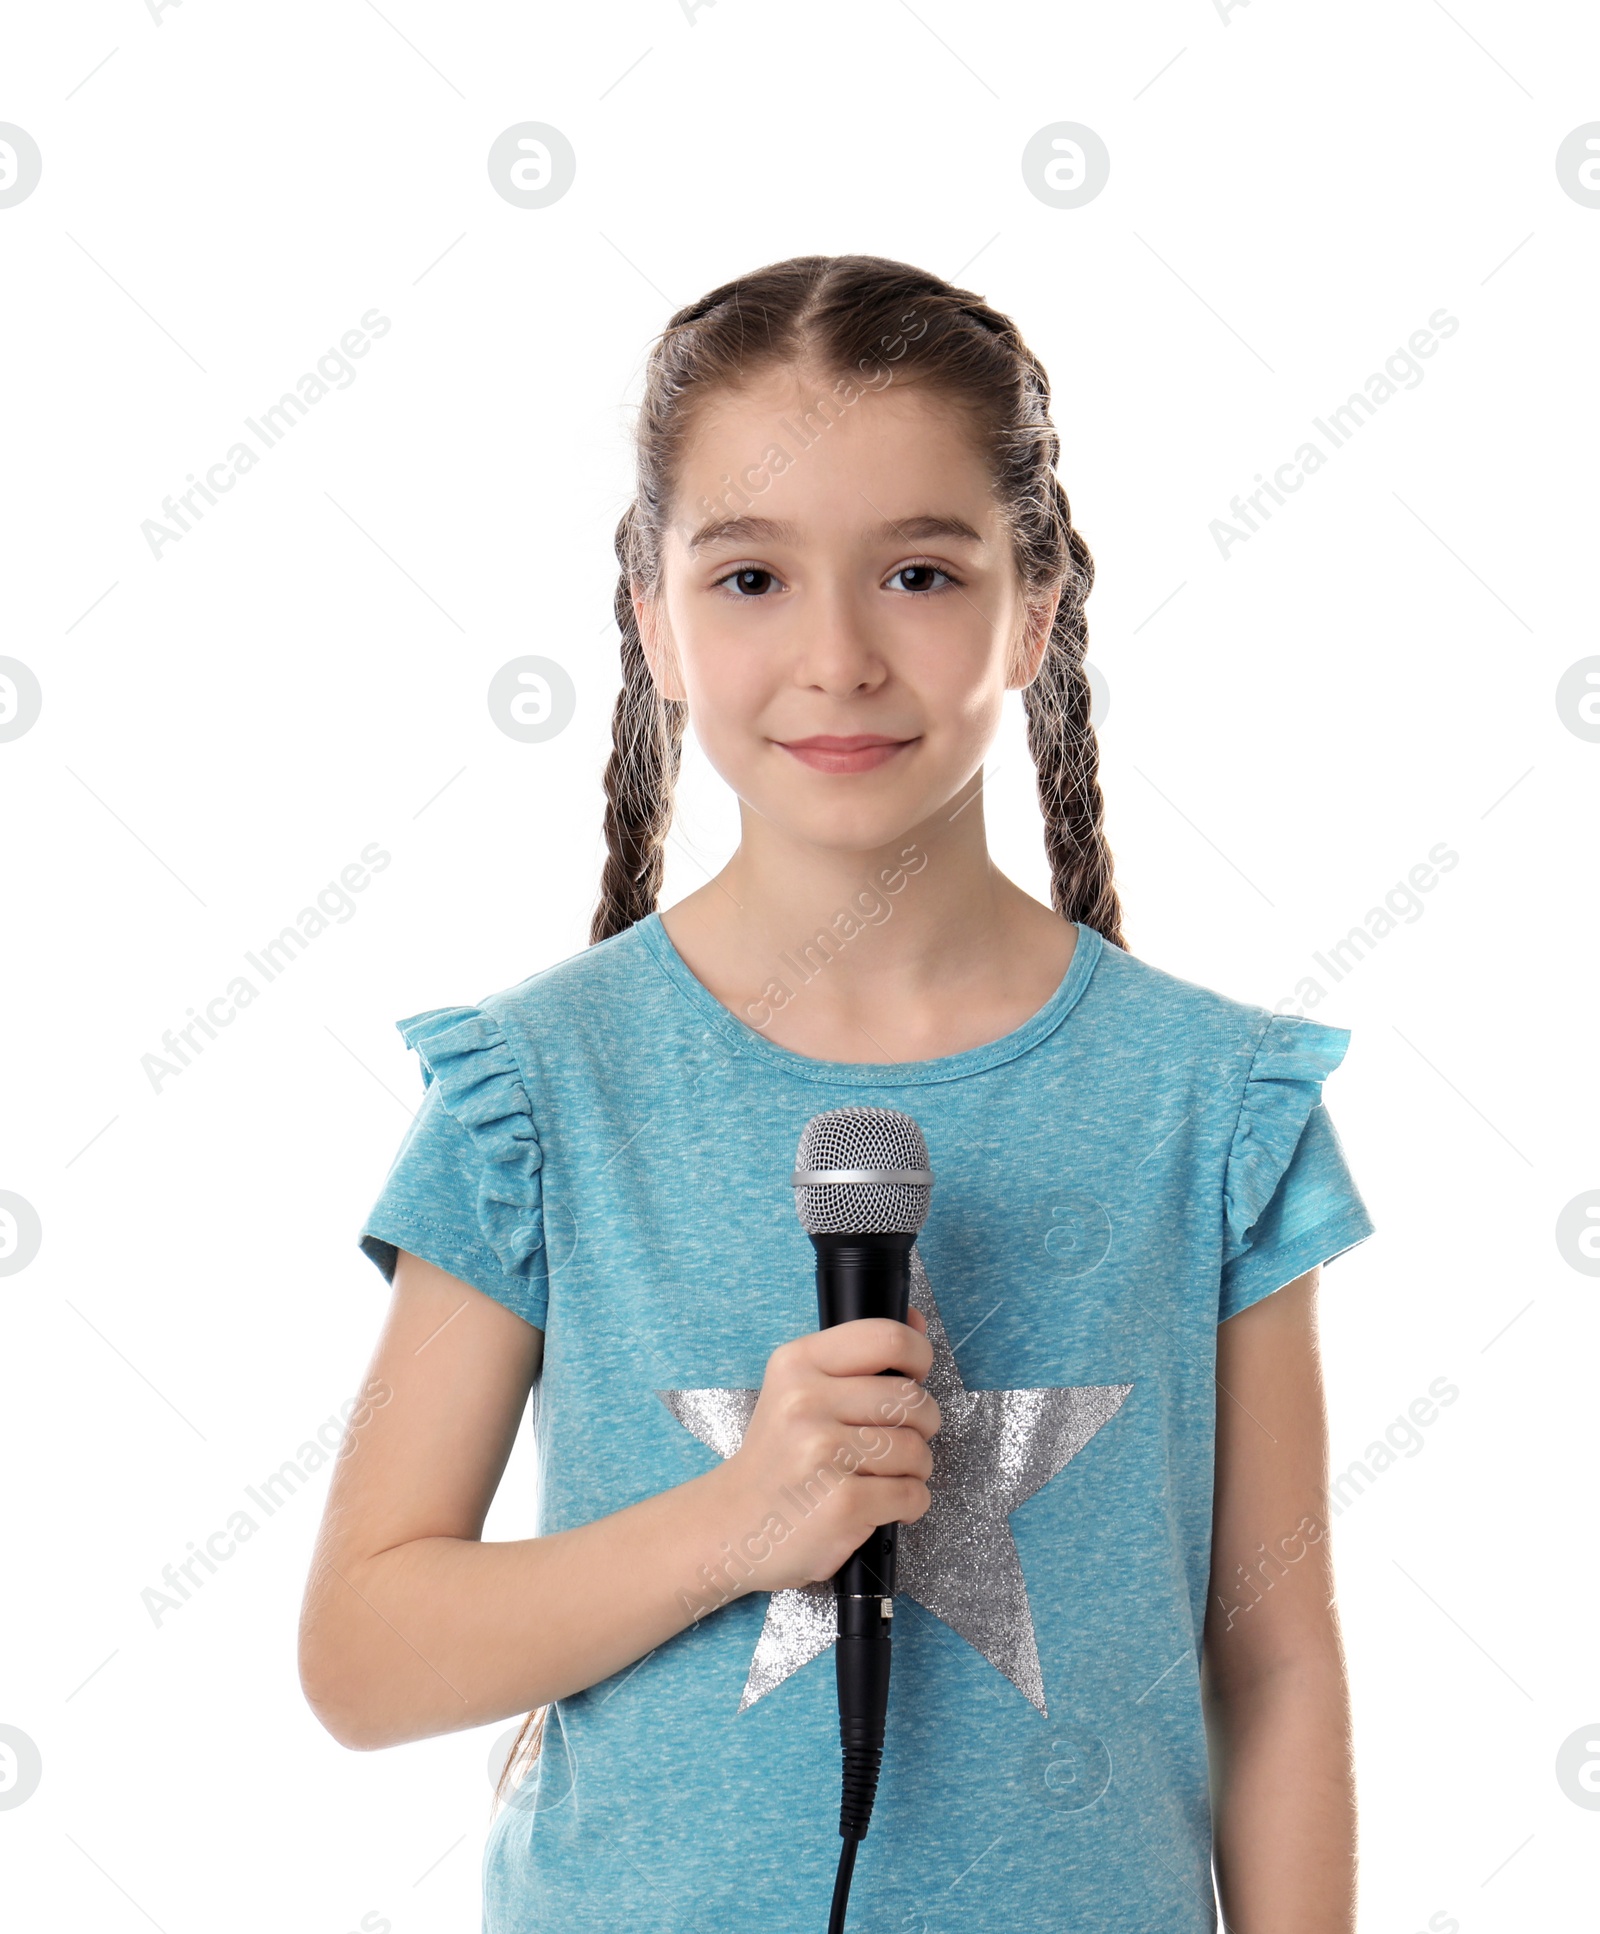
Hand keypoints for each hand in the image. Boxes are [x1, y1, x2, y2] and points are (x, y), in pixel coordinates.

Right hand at [710, 1308, 942, 1597]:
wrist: (731, 1524)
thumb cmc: (777, 1455)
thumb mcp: (799, 1388)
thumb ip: (859, 1355)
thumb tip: (916, 1321)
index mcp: (797, 1363)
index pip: (887, 1337)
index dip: (918, 1355)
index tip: (915, 1375)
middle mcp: (806, 1402)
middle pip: (911, 1399)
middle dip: (921, 1424)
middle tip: (896, 1439)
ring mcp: (823, 1453)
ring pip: (917, 1450)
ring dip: (915, 1469)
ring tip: (882, 1474)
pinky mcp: (842, 1503)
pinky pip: (911, 1495)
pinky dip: (908, 1504)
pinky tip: (878, 1503)